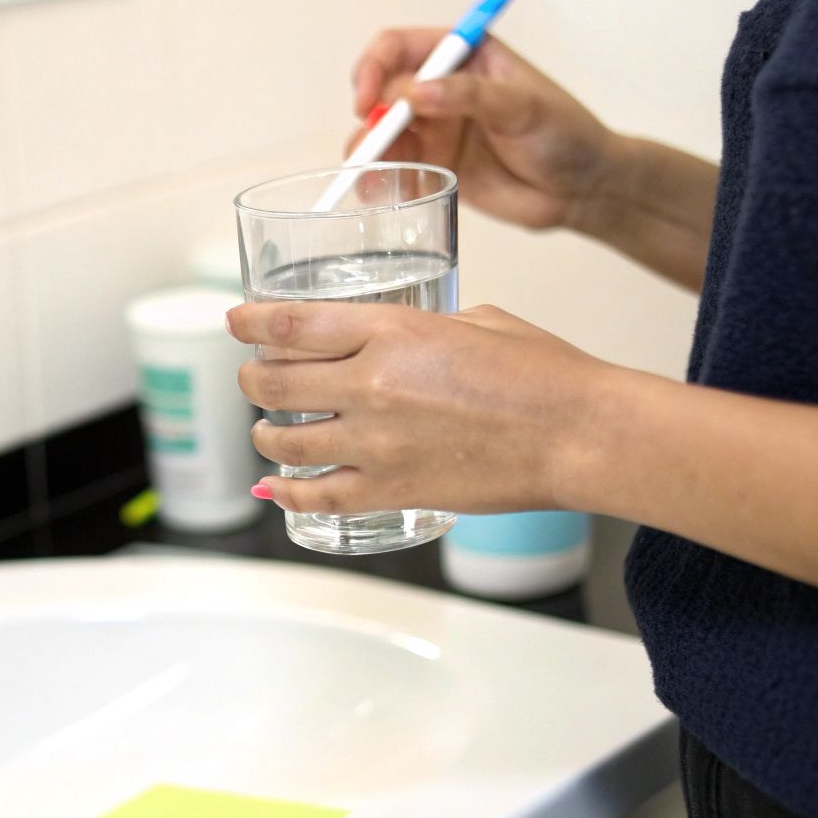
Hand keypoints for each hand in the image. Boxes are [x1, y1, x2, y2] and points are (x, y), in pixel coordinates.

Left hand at [229, 301, 613, 514]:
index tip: (237, 322)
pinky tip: (276, 488)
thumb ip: (420, 328)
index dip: (251, 323)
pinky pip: (315, 496)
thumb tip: (392, 341)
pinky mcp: (392, 490)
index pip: (291, 323)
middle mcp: (372, 385)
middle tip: (253, 378)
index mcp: (392, 331)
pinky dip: (286, 492)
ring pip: (283, 442)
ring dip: (264, 434)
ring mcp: (377, 443)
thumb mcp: (474, 321)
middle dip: (252, 379)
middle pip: (273, 382)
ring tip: (267, 432)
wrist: (580, 434)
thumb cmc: (545, 375)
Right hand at [350, 29, 627, 230]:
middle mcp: (442, 89)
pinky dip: (379, 178)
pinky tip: (377, 190)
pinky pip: (394, 168)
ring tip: (371, 173)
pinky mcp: (435, 166)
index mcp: (464, 57)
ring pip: (383, 132)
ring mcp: (436, 129)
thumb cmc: (566, 135)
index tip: (370, 96)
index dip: (375, 66)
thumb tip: (414, 93)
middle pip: (383, 92)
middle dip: (373, 116)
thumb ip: (469, 96)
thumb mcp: (523, 107)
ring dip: (369, 150)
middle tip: (373, 144)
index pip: (401, 47)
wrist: (582, 190)